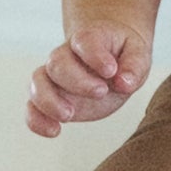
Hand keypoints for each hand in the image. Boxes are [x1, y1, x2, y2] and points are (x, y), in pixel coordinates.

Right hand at [26, 23, 150, 136]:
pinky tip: (54, 131)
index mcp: (89, 39)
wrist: (110, 61)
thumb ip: (134, 65)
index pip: (84, 41)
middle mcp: (65, 55)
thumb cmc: (123, 55)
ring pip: (37, 82)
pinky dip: (36, 120)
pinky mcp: (51, 98)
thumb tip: (124, 82)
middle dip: (77, 81)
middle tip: (101, 92)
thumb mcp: (138, 55)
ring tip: (69, 115)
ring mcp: (55, 77)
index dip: (95, 56)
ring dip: (48, 100)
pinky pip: (32, 107)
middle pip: (57, 63)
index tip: (111, 70)